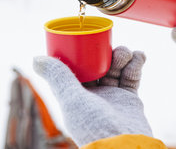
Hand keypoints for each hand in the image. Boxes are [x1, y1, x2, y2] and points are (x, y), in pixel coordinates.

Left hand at [33, 46, 151, 146]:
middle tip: (113, 46)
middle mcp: (92, 95)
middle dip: (106, 52)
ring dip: (122, 56)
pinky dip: (136, 64)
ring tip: (127, 53)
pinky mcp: (129, 99)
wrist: (126, 146)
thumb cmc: (95, 127)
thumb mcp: (72, 99)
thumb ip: (58, 77)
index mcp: (75, 95)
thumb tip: (36, 59)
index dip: (81, 52)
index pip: (76, 68)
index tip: (87, 37)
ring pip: (116, 68)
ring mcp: (111, 96)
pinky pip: (132, 76)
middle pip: (98, 65)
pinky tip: (139, 56)